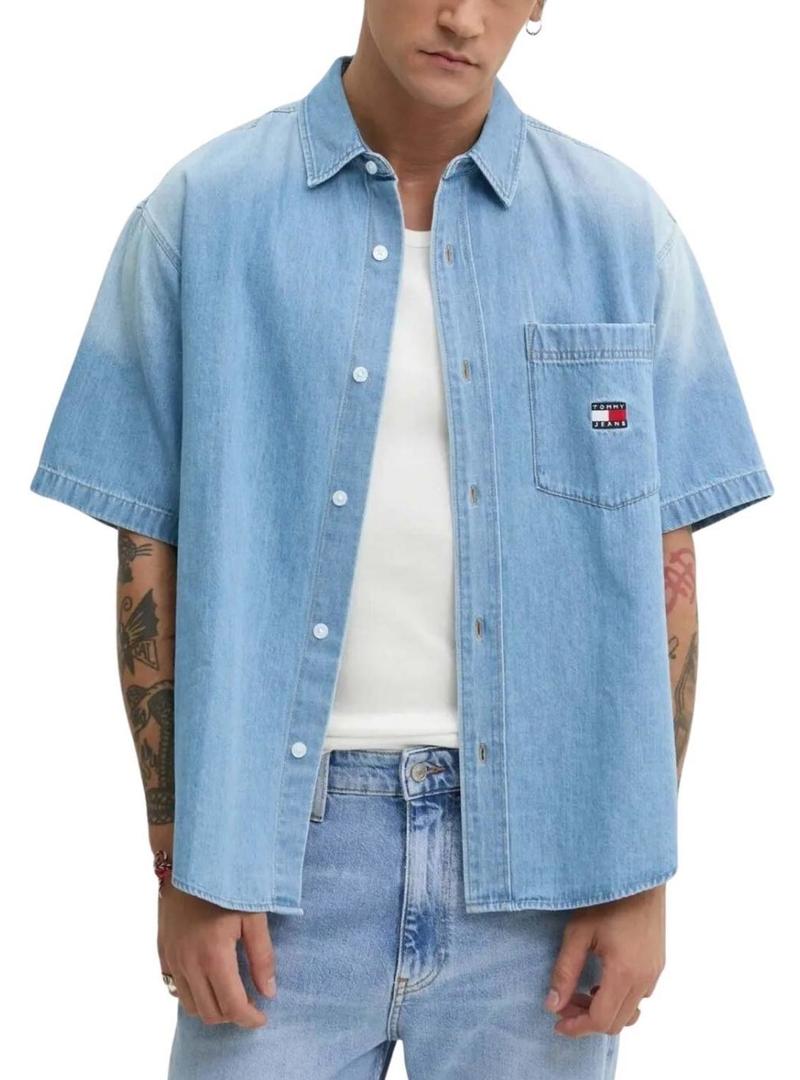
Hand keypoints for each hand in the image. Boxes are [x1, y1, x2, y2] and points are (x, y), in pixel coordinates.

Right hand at [157, 879, 276, 1027]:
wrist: (189, 862)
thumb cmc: (226, 886)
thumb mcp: (253, 916)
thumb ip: (262, 957)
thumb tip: (268, 993)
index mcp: (214, 956)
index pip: (232, 1006)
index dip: (249, 1018)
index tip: (262, 1017)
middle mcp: (189, 963)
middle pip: (210, 1013)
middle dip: (232, 1016)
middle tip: (249, 1005)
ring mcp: (172, 959)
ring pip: (190, 1006)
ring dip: (212, 1008)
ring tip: (230, 994)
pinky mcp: (163, 953)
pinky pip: (175, 988)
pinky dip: (193, 995)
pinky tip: (208, 981)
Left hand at [543, 883, 665, 1036]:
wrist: (638, 876)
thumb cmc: (605, 899)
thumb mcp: (578, 933)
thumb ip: (565, 971)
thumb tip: (552, 1004)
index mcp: (624, 973)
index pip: (601, 1019)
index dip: (577, 1027)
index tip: (557, 1023)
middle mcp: (645, 979)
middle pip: (617, 1022)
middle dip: (587, 1020)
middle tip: (564, 1004)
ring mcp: (655, 972)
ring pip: (631, 1012)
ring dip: (605, 1011)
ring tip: (581, 993)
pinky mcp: (658, 963)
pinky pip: (640, 996)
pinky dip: (619, 999)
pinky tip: (601, 980)